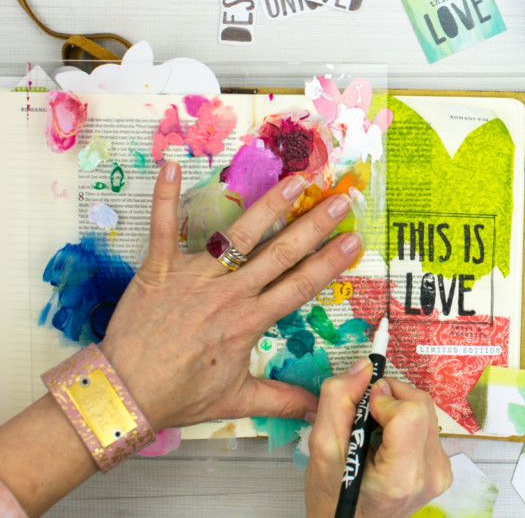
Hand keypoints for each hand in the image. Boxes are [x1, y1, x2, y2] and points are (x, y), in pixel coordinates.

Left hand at [99, 160, 362, 429]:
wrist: (123, 393)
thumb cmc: (179, 395)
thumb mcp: (236, 398)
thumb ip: (281, 400)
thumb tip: (319, 408)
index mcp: (249, 322)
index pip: (300, 286)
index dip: (330, 263)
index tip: (354, 240)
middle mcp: (228, 294)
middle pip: (280, 253)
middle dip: (314, 225)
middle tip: (341, 199)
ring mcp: (194, 277)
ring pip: (238, 235)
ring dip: (267, 204)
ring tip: (295, 180)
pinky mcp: (159, 267)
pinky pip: (163, 226)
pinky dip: (165, 195)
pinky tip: (172, 165)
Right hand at [305, 366, 452, 517]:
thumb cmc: (334, 500)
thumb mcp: (321, 449)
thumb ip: (338, 401)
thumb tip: (363, 367)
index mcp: (402, 475)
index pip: (411, 411)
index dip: (384, 398)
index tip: (363, 406)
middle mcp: (431, 473)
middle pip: (421, 405)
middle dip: (390, 398)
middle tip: (363, 415)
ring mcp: (441, 472)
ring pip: (425, 411)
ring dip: (397, 410)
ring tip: (372, 434)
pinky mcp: (443, 467)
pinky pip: (427, 425)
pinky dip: (405, 423)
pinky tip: (385, 442)